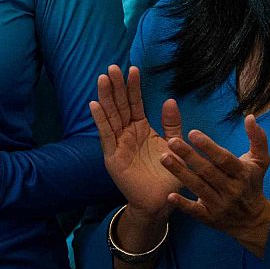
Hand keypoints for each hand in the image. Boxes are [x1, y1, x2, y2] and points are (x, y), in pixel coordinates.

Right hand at [91, 64, 182, 217]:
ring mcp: (118, 143)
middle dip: (116, 87)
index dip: (133, 87)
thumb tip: (170, 100)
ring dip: (106, 97)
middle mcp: (127, 133)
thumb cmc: (168, 174)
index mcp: (141, 128)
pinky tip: (94, 105)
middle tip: (112, 68)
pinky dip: (100, 120)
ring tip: (103, 79)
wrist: (160, 201)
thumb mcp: (175, 145)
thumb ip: (172, 124)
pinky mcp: (112, 156)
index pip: (135, 103)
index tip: (132, 69)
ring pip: (110, 116)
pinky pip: (106, 135)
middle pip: (119, 105)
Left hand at [160, 115, 269, 257]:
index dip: (209, 146)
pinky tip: (170, 195)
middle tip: (171, 141)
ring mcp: (220, 204)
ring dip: (180, 173)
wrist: (254, 220)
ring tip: (163, 158)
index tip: (192, 132)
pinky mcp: (209, 217)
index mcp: (242, 173)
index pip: (224, 159)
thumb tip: (250, 117)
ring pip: (198, 187)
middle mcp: (231, 189)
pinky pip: (195, 211)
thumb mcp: (260, 162)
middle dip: (189, 156)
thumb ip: (258, 139)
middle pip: (208, 171)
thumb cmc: (252, 183)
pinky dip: (183, 204)